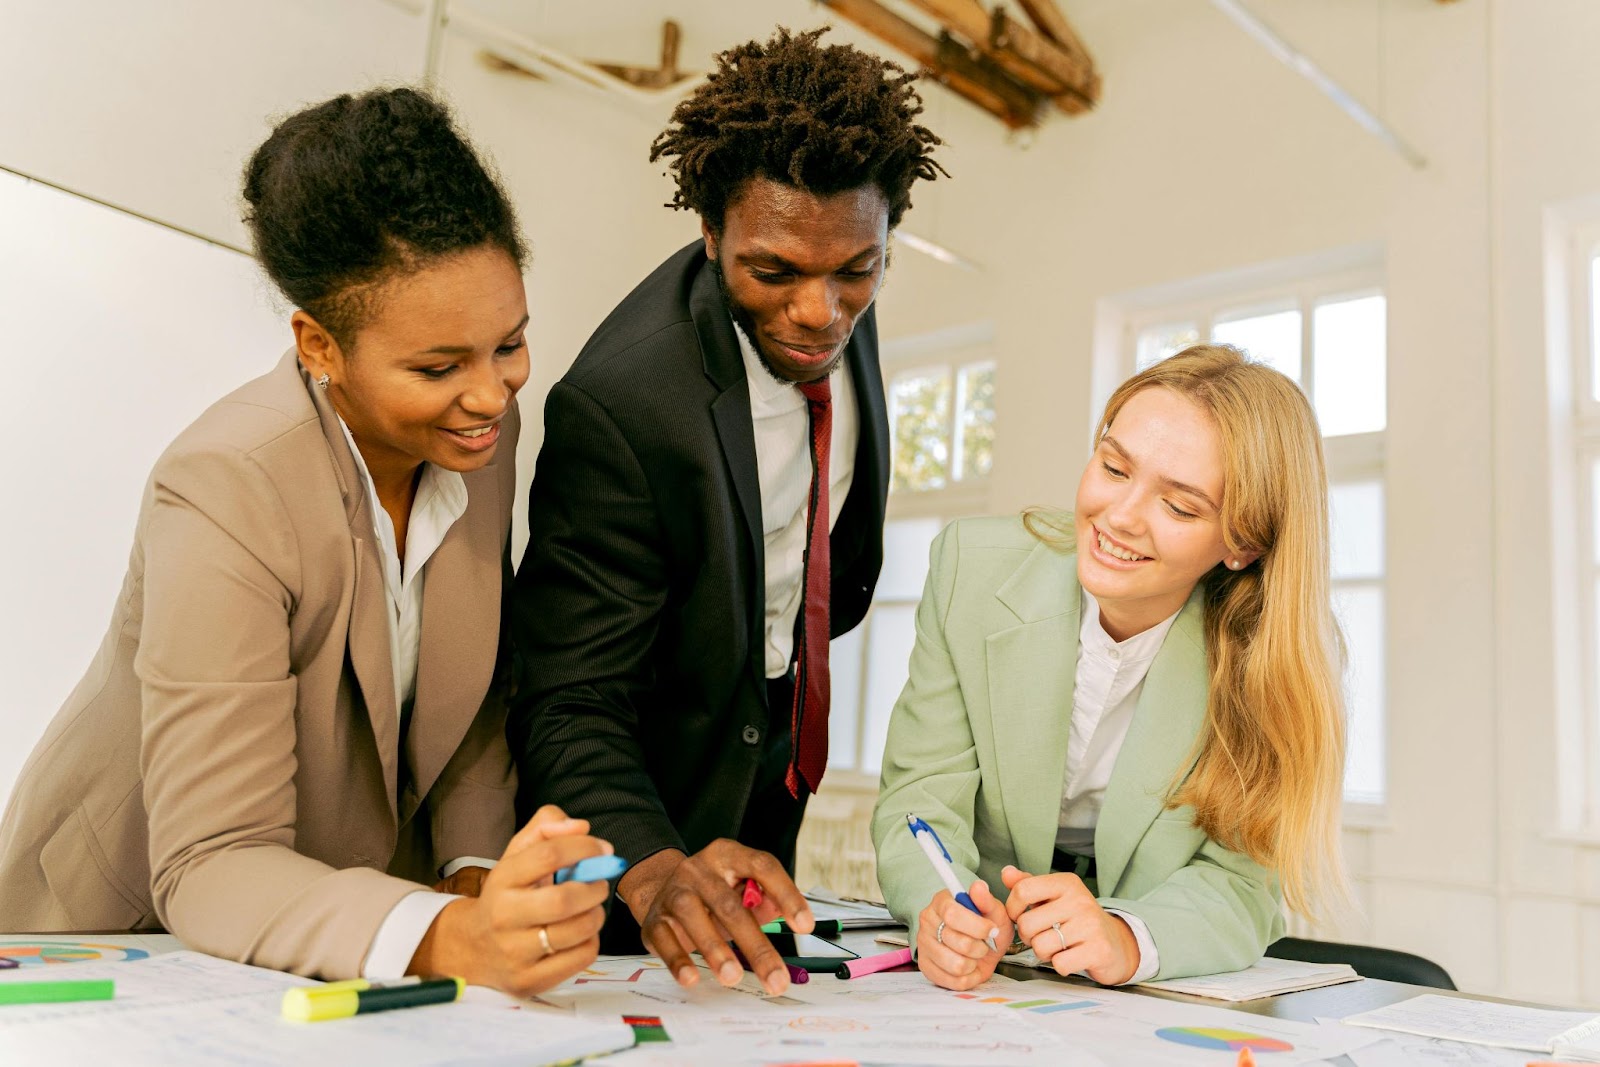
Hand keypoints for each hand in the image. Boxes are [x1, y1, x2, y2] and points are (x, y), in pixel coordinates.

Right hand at [410, 805, 611, 996]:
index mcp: (501, 880)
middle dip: (594, 888)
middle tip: (599, 884)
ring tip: (590, 908)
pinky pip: (581, 958)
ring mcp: (514, 953)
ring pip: (577, 931)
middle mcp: (504, 917)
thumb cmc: (507, 895)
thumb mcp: (516, 855)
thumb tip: (581, 827)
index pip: (548, 855)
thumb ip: (546, 828)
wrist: (472, 947)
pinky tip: (579, 934)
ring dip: (596, 915)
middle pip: (564, 900)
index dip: (583, 847)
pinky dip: (591, 941)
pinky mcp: (528, 981)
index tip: (604, 849)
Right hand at [621, 839, 811, 994]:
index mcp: (727, 855)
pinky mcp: (654, 919)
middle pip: (730, 904)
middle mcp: (699, 869)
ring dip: (715, 950)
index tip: (805, 926)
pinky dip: (678, 960)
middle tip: (776, 977)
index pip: (762, 866)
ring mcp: (674, 892)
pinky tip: (692, 977)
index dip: (786, 894)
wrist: (661, 890)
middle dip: (756, 945)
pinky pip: (665, 940)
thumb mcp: (741, 890)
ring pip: (694, 917)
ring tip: (734, 976)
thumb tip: (788, 914)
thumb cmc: (713, 894)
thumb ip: (764, 901)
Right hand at [915, 880, 1009, 990]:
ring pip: (955, 965)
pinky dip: (968, 978)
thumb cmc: (986, 925)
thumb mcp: (994, 910)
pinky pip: (952, 981)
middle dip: (980, 947)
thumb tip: (979, 886)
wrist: (982, 945)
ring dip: (974, 963)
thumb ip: (986, 900)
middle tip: (984, 944)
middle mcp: (928, 922)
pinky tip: (970, 967)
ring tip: (975, 956)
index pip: (952, 914)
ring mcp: (924, 945)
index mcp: (941, 902)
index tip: (992, 930)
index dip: (976, 926)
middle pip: (957, 942)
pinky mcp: (926, 967)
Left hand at [1001, 865, 1138, 985]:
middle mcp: (1080, 900)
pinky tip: (1071, 956)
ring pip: (1040, 946)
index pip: (1022, 890)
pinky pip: (1059, 964)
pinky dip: (1060, 965)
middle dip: (1029, 936)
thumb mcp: (1054, 897)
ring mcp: (1090, 925)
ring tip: (1058, 946)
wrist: (1115, 943)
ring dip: (1044, 953)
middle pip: (1027, 923)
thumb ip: (1028, 885)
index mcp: (1066, 883)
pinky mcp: (1098, 950)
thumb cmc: (1077, 919)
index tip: (1020, 916)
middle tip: (1044, 935)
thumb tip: (1006, 873)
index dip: (1013, 909)